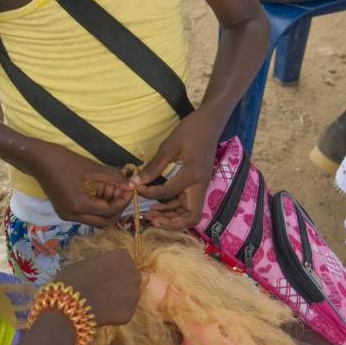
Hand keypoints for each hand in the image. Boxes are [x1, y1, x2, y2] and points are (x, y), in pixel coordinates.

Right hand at [32, 144, 133, 227]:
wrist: (38, 160)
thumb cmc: (63, 161)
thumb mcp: (92, 168)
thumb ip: (113, 178)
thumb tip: (130, 185)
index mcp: (79, 206)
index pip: (109, 212)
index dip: (123, 201)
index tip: (130, 188)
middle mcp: (73, 216)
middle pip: (104, 222)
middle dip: (117, 208)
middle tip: (124, 191)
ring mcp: (68, 215)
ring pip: (96, 219)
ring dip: (108, 207)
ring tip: (113, 188)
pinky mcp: (65, 210)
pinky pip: (87, 214)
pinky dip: (97, 205)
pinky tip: (102, 189)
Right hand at [60, 250, 140, 325]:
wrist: (70, 303)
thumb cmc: (73, 278)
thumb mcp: (86, 263)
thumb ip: (102, 265)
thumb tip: (104, 272)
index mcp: (122, 257)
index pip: (124, 261)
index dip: (113, 268)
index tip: (104, 274)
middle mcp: (133, 273)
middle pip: (131, 277)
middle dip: (121, 283)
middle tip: (105, 289)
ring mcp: (134, 294)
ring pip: (130, 296)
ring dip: (120, 298)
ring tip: (103, 303)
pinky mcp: (130, 313)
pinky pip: (124, 312)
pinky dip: (116, 313)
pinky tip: (102, 313)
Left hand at [133, 111, 218, 229]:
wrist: (210, 122)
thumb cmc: (190, 130)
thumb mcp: (169, 146)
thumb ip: (153, 167)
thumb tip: (135, 182)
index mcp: (193, 175)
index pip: (168, 193)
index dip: (149, 193)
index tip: (136, 187)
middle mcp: (200, 185)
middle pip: (190, 216)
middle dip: (170, 222)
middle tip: (149, 218)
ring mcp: (201, 186)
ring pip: (189, 213)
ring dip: (171, 217)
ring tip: (151, 214)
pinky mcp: (198, 184)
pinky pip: (187, 203)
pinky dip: (174, 208)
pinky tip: (158, 204)